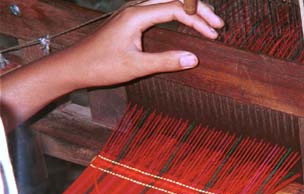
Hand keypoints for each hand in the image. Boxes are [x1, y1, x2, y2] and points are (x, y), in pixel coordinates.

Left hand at [67, 0, 224, 87]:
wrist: (75, 66)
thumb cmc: (100, 66)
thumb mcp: (136, 67)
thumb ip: (166, 61)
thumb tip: (194, 58)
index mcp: (136, 16)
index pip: (175, 9)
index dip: (198, 20)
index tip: (214, 33)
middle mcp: (134, 9)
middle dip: (198, 10)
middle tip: (218, 25)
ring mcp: (131, 12)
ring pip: (166, 1)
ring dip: (188, 10)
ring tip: (207, 23)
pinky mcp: (130, 20)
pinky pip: (158, 8)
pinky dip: (176, 14)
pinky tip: (185, 24)